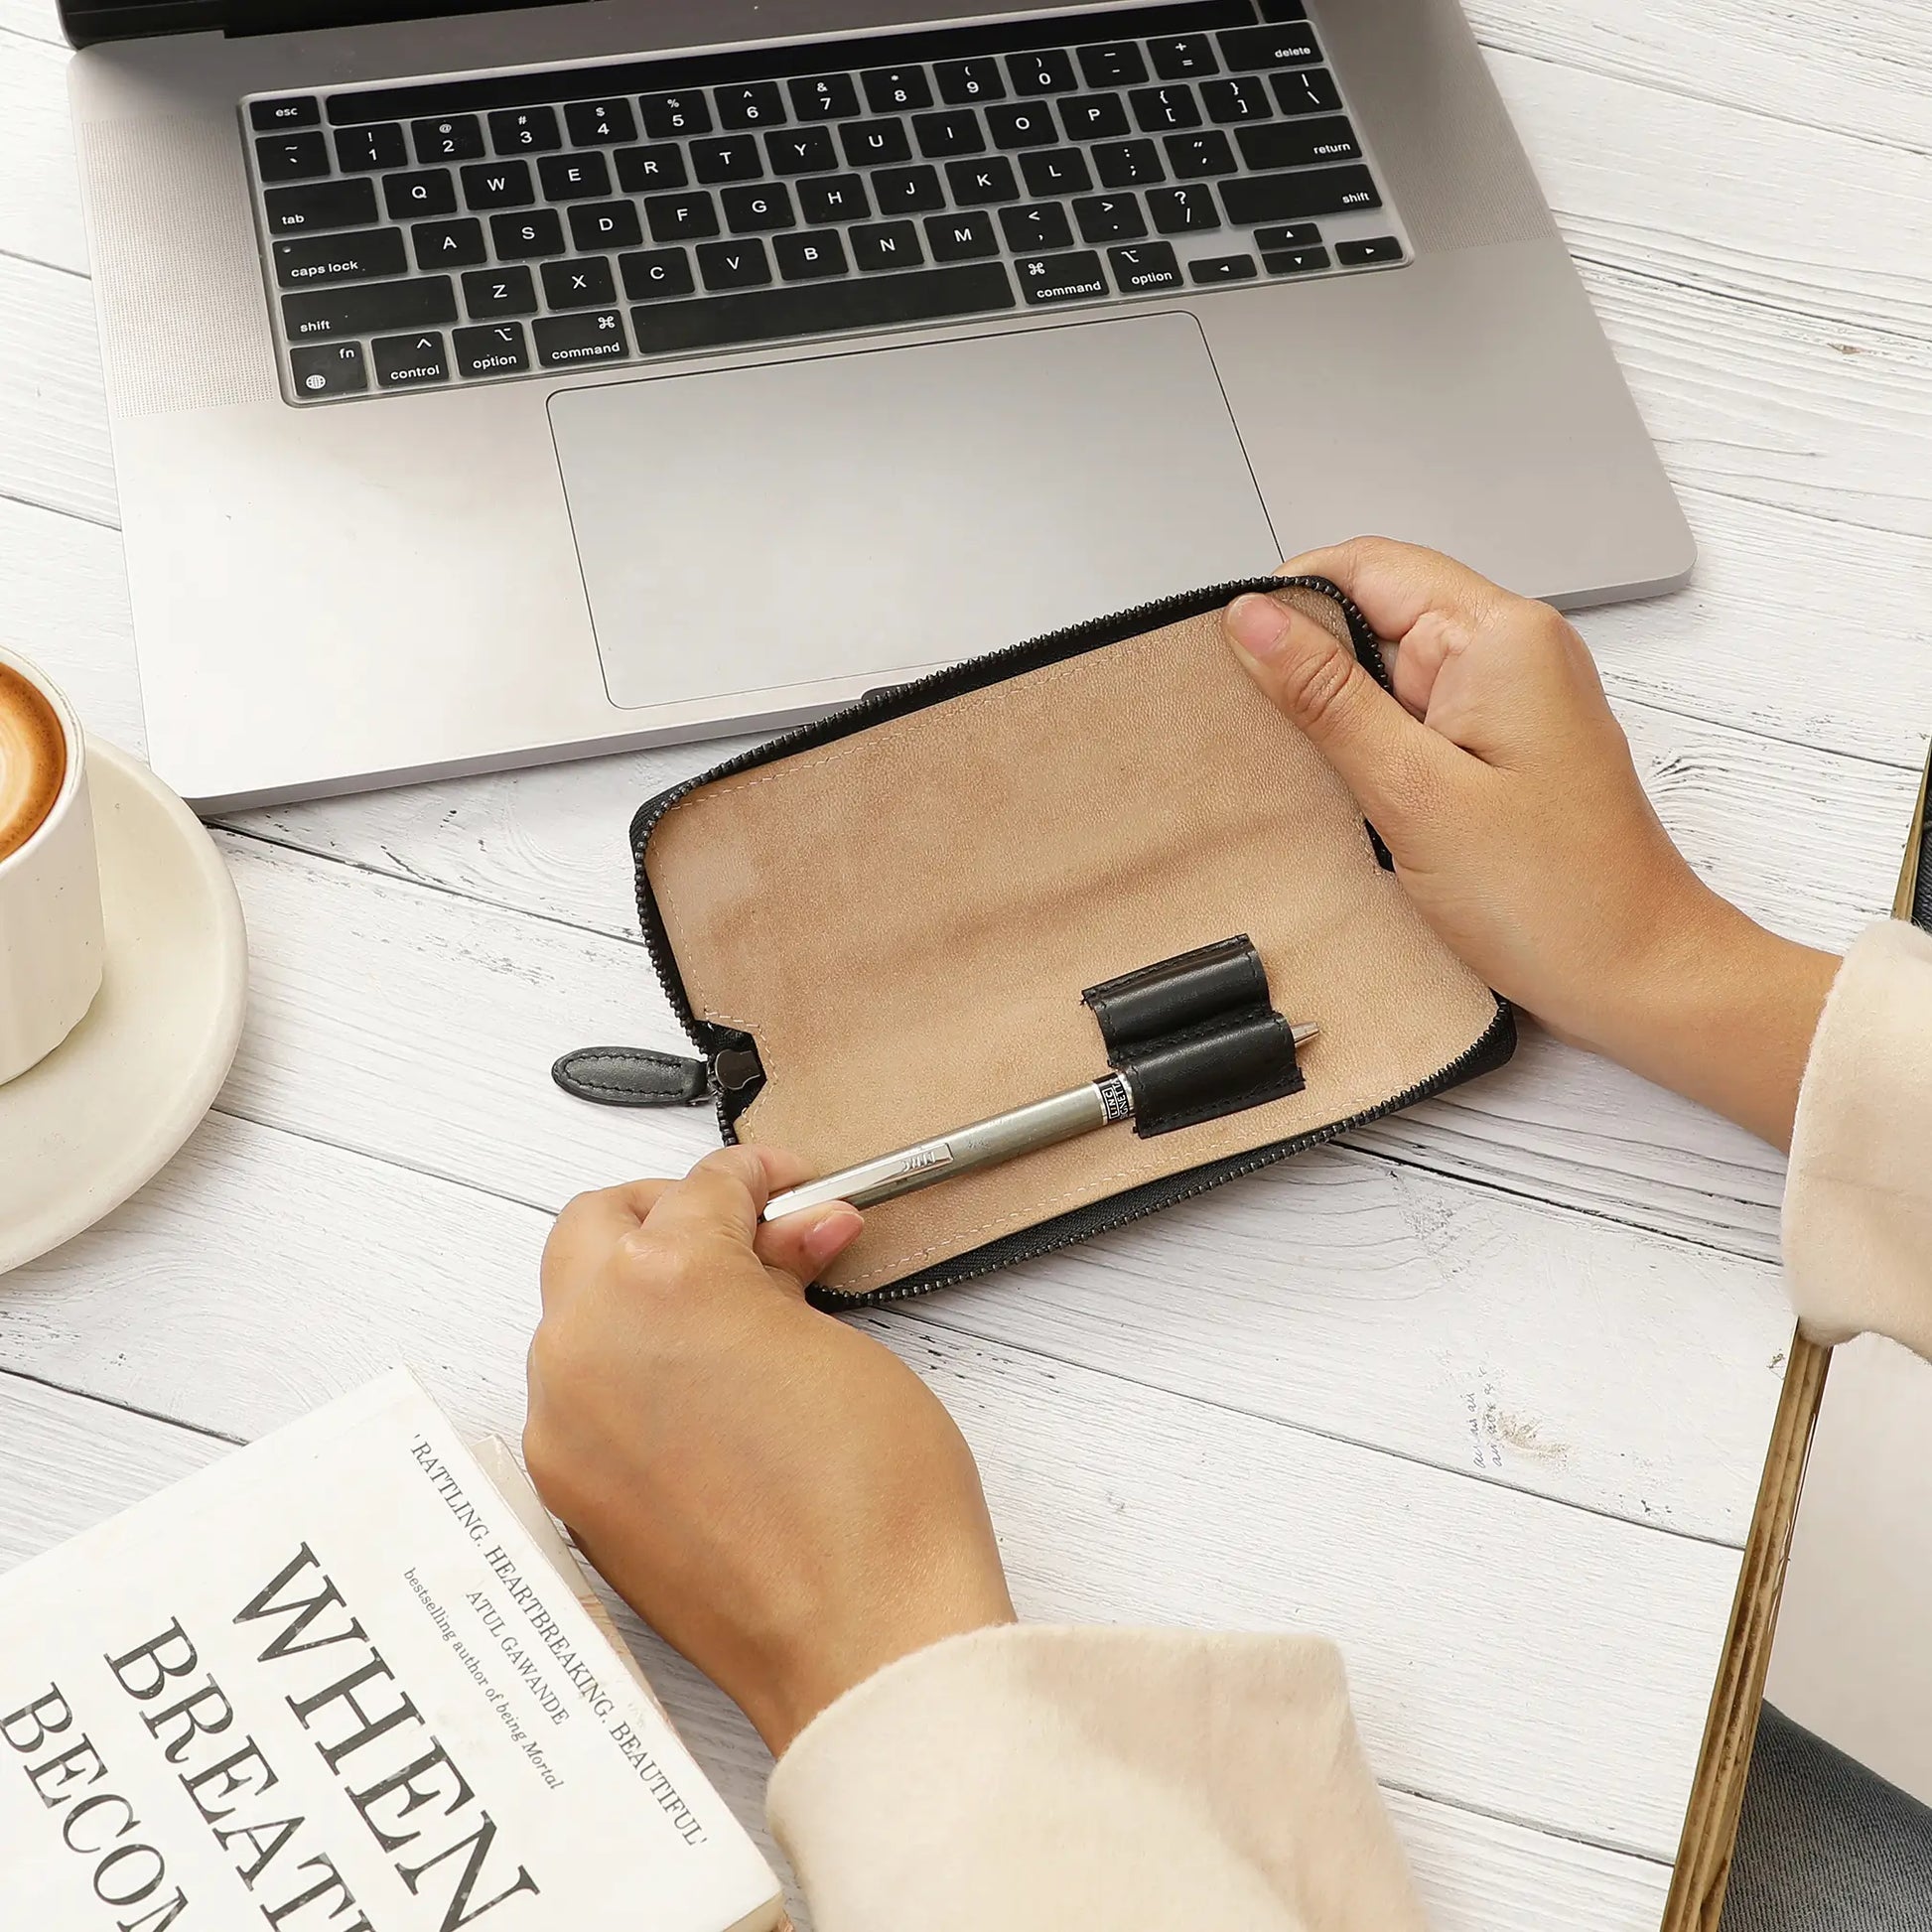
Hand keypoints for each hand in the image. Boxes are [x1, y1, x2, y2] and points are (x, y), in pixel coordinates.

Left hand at [525, 1145, 1014, 1755]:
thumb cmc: (874, 1503)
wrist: (865, 1640)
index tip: (785, 1192)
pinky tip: (703, 1393)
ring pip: (577, 1314)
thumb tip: (781, 1242)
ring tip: (734, 1322)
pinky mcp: (568, 1494)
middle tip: (745, 1236)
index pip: (699, 1188)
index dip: (757, 1179)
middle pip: (598, 1228)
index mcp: (659, 1283)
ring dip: (641, 1297)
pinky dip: (625, 1375)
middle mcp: (586, 1346)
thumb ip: (784, 1276)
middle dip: (669, 1215)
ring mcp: (564, 1426)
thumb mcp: (837, 1342)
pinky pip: (579, 1397)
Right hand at [1223, 538, 1838, 1148]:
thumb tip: (1254, 619)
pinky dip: (1375, 747)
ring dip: (1341, 715)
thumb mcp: (1414, 793)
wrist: (1637, 975)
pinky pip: (1417, 715)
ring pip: (1388, 669)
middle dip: (1310, 666)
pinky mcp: (1505, 740)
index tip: (1233, 660)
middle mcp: (1515, 648)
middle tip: (1277, 738)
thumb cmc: (1556, 898)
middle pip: (1374, 611)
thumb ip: (1327, 696)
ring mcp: (1513, 694)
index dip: (1289, 602)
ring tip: (1325, 778)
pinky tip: (1360, 796)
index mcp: (1501, 635)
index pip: (1365, 565)